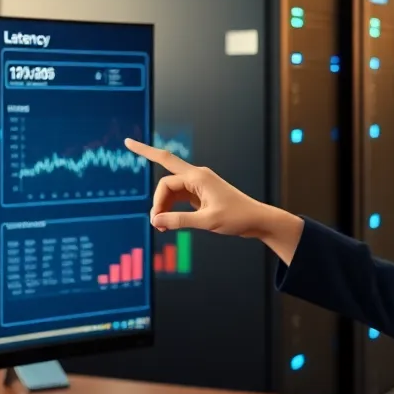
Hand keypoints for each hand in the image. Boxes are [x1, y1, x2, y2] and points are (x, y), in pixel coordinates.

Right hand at [123, 138, 303, 262]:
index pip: (167, 183)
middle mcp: (197, 176)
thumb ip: (179, 221)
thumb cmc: (237, 218)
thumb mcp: (207, 222)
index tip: (155, 218)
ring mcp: (198, 184)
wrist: (257, 220)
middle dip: (149, 165)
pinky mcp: (200, 194)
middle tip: (136, 167)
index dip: (157, 199)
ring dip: (162, 205)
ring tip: (160, 228)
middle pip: (165, 167)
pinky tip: (166, 224)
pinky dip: (170, 208)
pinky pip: (178, 196)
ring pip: (170, 189)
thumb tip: (155, 220)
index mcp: (199, 177)